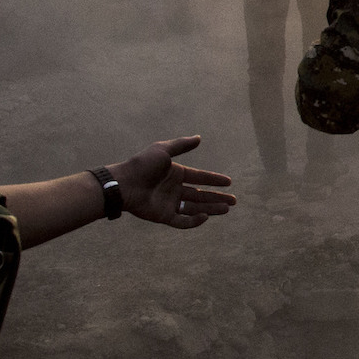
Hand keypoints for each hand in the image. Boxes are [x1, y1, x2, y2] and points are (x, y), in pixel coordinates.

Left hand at [109, 137, 235, 227]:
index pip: (200, 177)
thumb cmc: (142, 165)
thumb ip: (181, 145)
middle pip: (201, 195)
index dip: (214, 180)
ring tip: (226, 209)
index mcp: (176, 174)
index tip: (229, 182)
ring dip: (211, 208)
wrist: (124, 184)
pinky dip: (194, 221)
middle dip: (217, 197)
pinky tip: (205, 217)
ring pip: (195, 208)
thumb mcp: (162, 150)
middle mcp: (175, 189)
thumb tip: (199, 138)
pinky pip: (182, 220)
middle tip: (234, 201)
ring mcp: (170, 203)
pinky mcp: (163, 216)